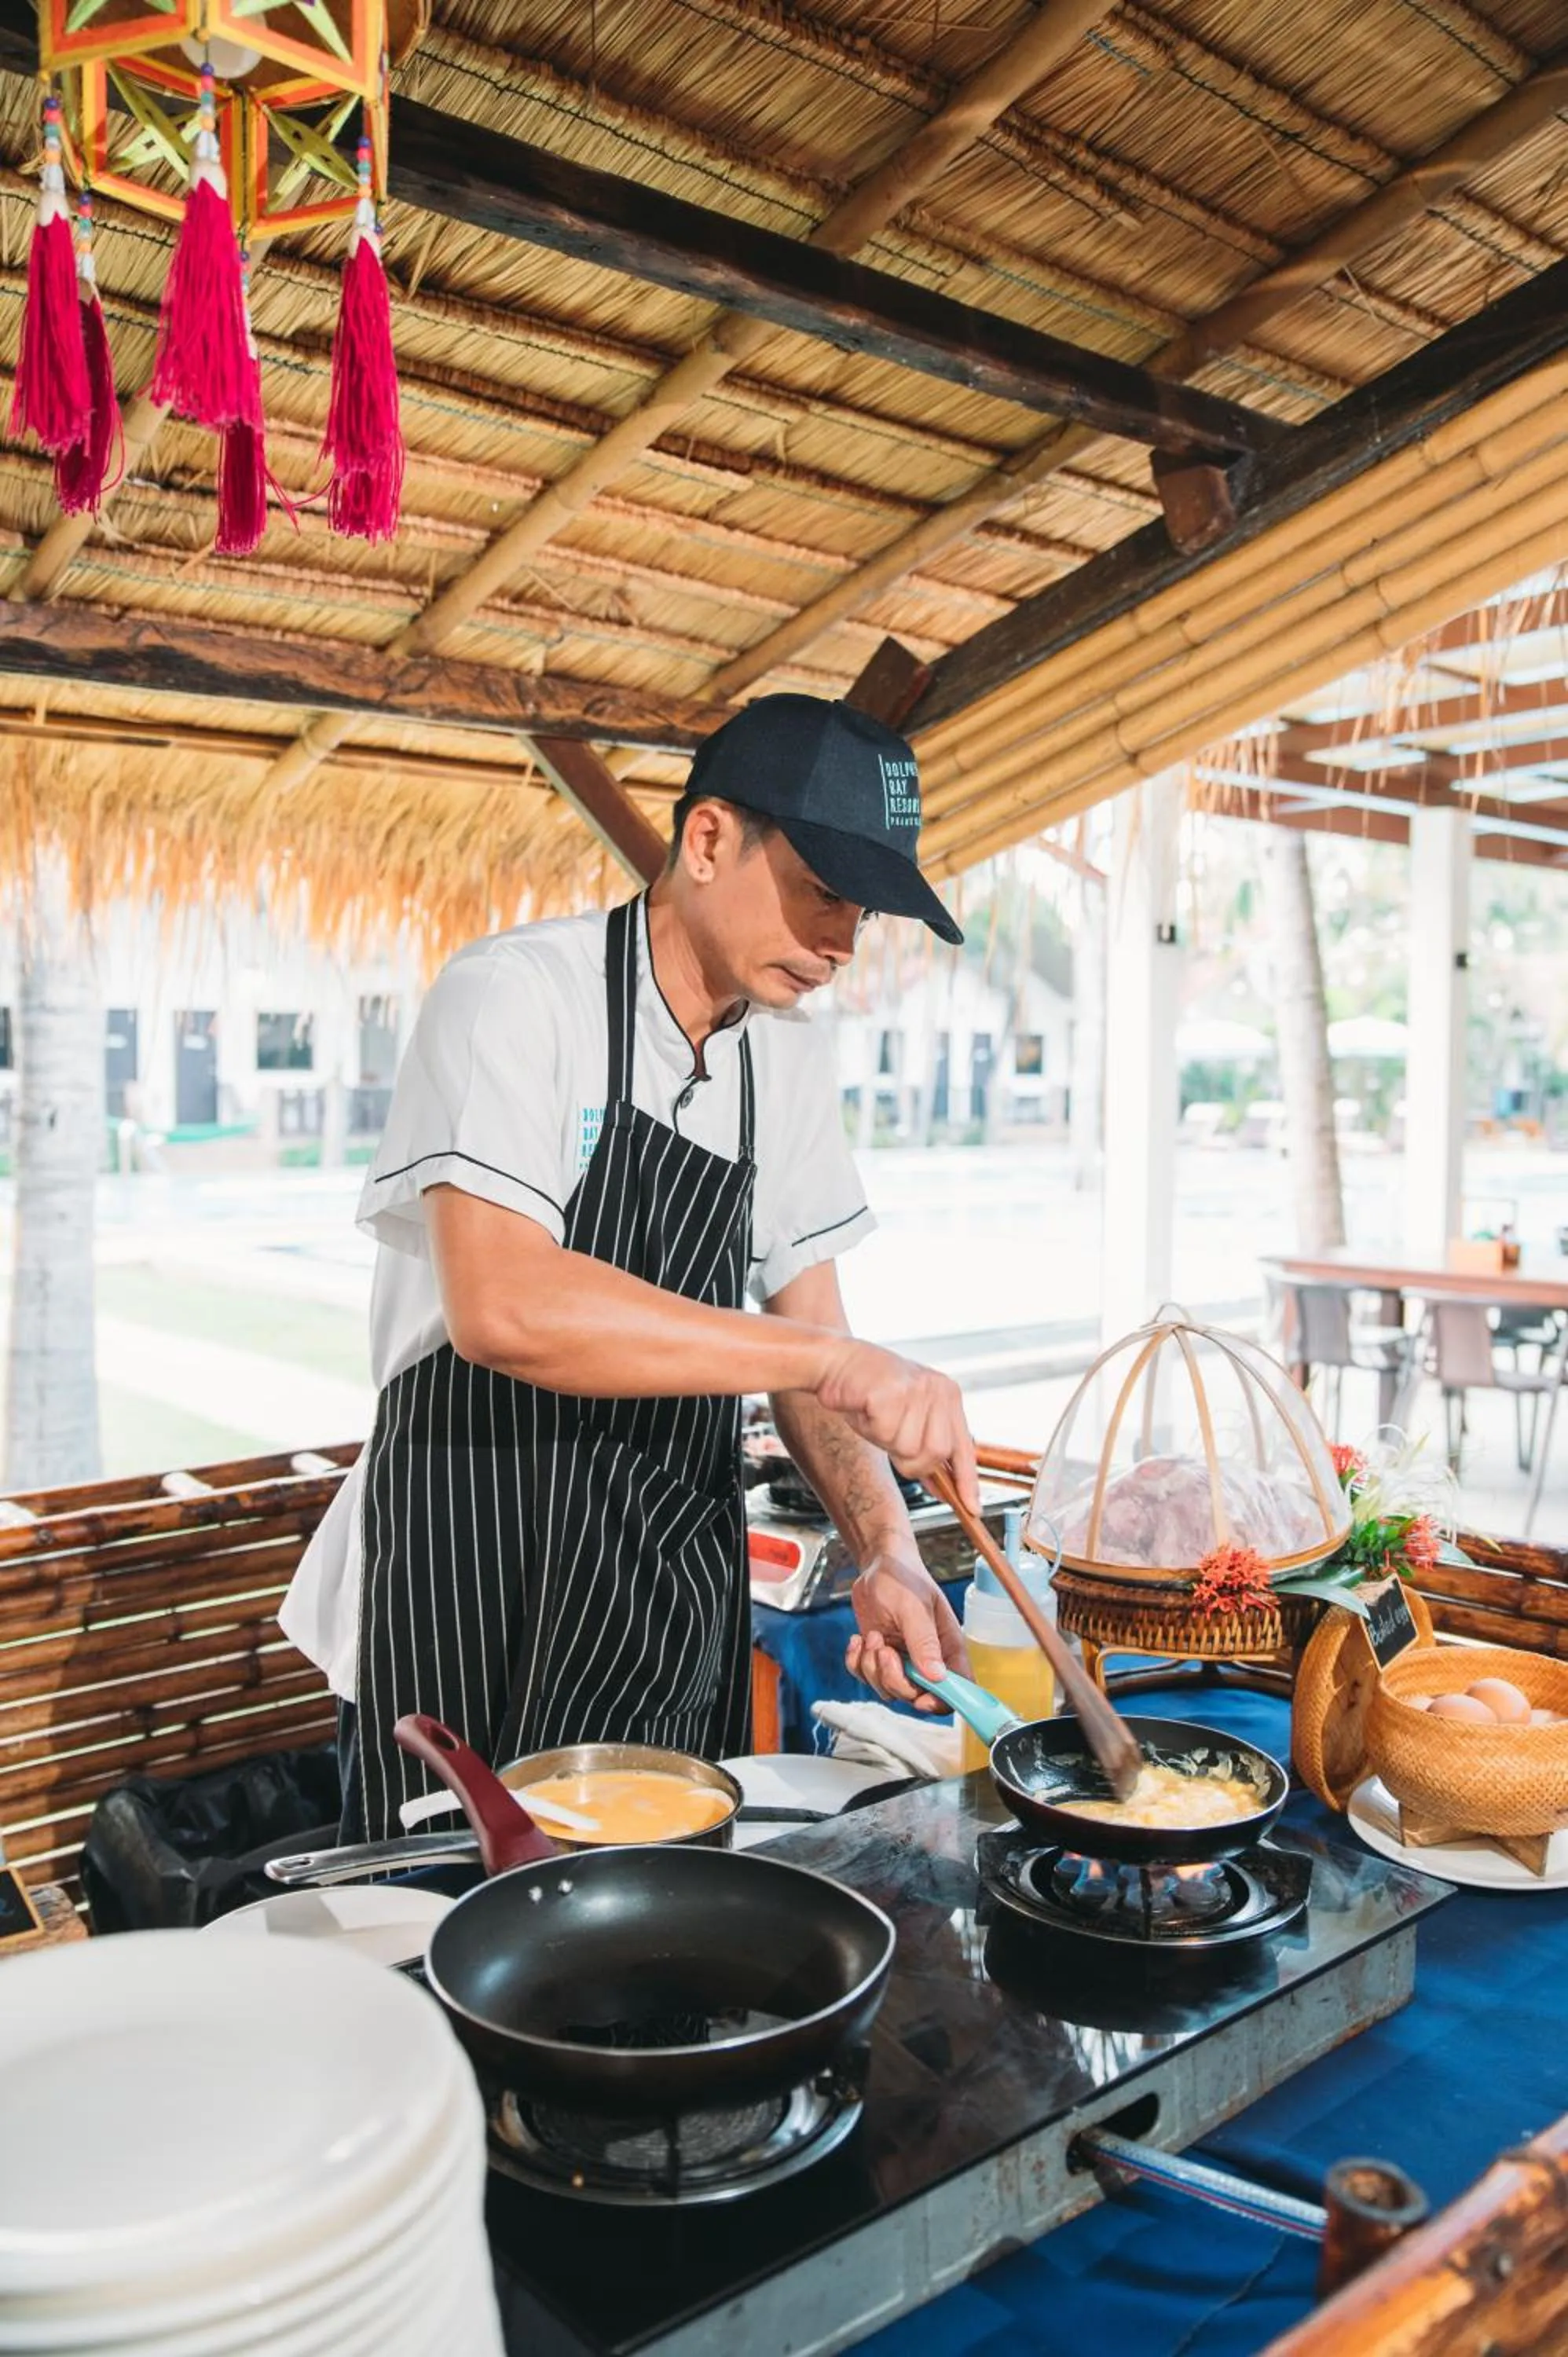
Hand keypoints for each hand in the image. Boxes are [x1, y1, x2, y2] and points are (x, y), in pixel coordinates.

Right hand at [814, 1340, 978, 1512]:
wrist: (837, 1360)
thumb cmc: (868, 1391)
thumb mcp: (906, 1418)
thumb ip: (925, 1446)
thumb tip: (942, 1486)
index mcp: (947, 1395)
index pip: (963, 1446)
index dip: (967, 1480)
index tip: (972, 1506)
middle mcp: (938, 1390)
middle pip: (937, 1453)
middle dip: (911, 1460)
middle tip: (889, 1438)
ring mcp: (917, 1389)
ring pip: (908, 1447)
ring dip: (885, 1440)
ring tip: (875, 1415)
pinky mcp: (893, 1391)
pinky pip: (885, 1432)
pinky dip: (869, 1427)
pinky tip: (865, 1408)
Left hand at [846, 1549, 969, 1710]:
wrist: (877, 1566)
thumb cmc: (904, 1579)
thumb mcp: (914, 1608)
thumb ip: (924, 1642)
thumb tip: (936, 1677)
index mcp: (947, 1648)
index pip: (956, 1689)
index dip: (941, 1702)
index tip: (920, 1699)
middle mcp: (927, 1659)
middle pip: (915, 1695)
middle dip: (893, 1678)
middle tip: (884, 1650)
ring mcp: (902, 1660)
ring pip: (886, 1689)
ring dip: (872, 1667)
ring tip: (873, 1637)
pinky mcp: (879, 1657)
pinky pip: (865, 1677)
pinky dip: (856, 1662)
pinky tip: (859, 1639)